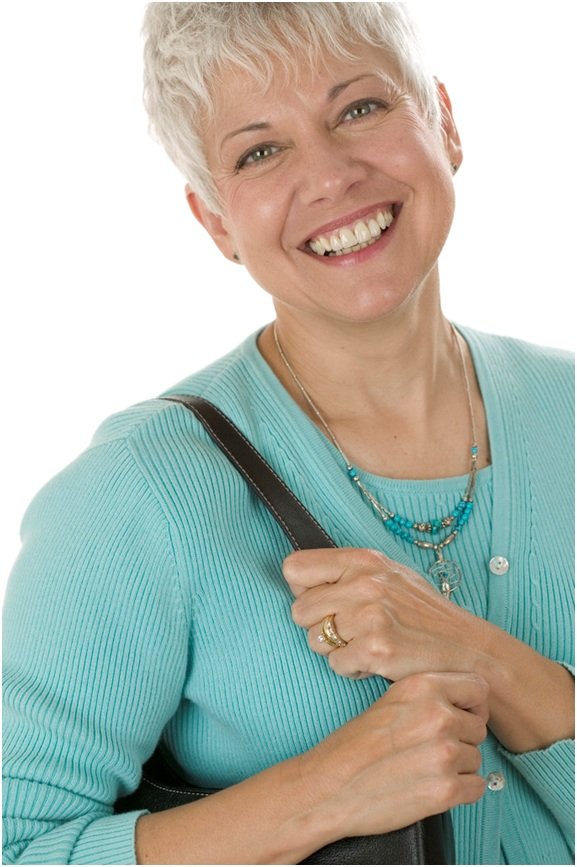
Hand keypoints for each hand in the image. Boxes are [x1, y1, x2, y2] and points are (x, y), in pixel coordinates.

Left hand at [285, 547, 483, 681]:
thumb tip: (297, 577)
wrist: (466, 649)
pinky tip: (376, 661)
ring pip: (314, 640)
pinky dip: (352, 669)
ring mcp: (369, 615)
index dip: (303, 589)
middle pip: (299, 610)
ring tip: (366, 644)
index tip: (324, 601)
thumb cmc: (423, 614)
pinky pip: (335, 664)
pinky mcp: (375, 648)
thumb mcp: (388, 575)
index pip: (294, 567)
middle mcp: (363, 582)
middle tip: (351, 631)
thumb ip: (346, 572)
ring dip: (335, 650)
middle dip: (319, 626)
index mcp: (362, 560)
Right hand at [301, 671, 488, 837]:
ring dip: (458, 767)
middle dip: (461, 739)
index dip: (471, 705)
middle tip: (429, 749)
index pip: (478, 688)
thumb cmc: (353, 746)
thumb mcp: (390, 701)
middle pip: (478, 727)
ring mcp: (444, 753)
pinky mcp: (446, 790)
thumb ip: (429, 697)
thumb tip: (465, 704)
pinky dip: (460, 791)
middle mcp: (438, 715)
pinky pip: (477, 787)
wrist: (329, 786)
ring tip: (423, 768)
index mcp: (422, 686)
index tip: (460, 715)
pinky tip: (431, 786)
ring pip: (477, 758)